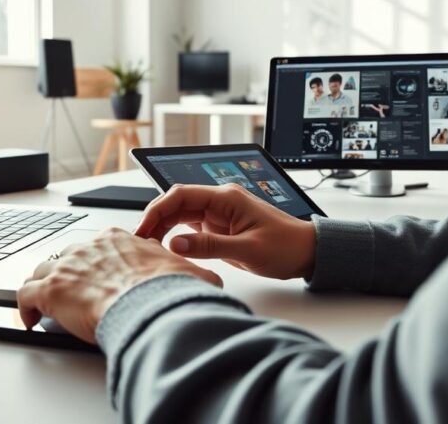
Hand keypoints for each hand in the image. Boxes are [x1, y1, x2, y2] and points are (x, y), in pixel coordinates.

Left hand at [17, 228, 221, 342]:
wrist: (149, 302)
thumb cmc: (167, 290)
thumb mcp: (191, 275)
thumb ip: (196, 275)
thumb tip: (211, 282)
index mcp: (119, 240)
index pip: (101, 246)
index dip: (98, 264)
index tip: (101, 278)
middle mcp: (89, 247)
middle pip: (70, 256)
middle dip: (70, 273)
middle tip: (75, 293)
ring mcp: (66, 266)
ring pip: (43, 270)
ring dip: (44, 286)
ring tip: (48, 305)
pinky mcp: (49, 289)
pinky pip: (25, 294)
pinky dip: (24, 307)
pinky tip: (30, 318)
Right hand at [135, 184, 316, 280]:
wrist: (308, 252)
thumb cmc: (286, 247)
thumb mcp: (248, 250)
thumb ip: (210, 246)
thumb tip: (175, 244)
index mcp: (226, 197)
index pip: (181, 195)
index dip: (157, 210)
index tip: (143, 228)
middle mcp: (220, 201)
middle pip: (176, 203)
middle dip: (155, 219)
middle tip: (140, 242)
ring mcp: (219, 214)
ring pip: (181, 215)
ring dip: (163, 228)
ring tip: (148, 247)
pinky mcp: (220, 227)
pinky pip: (191, 227)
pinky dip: (175, 236)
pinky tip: (166, 249)